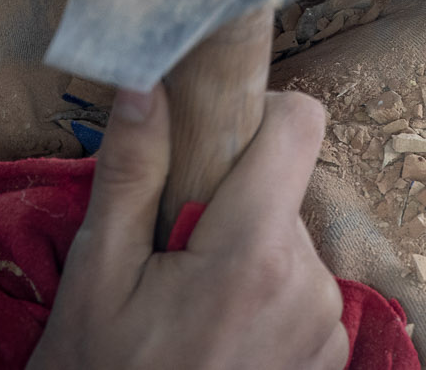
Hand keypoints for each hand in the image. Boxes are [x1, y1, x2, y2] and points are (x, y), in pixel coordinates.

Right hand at [32, 87, 347, 369]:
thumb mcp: (97, 276)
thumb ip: (129, 172)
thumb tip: (145, 84)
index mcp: (254, 253)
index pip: (300, 124)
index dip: (258, 112)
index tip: (209, 137)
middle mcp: (309, 286)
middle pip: (283, 187)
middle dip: (229, 201)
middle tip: (171, 252)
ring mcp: (325, 328)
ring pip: (289, 239)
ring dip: (244, 252)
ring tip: (186, 304)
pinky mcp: (328, 359)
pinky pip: (301, 290)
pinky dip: (262, 296)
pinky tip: (214, 334)